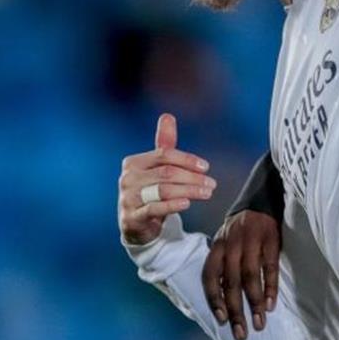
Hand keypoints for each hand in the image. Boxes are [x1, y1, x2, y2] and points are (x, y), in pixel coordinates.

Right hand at [118, 113, 215, 245]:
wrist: (137, 223)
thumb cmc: (150, 190)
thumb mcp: (157, 167)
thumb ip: (164, 143)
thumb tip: (167, 116)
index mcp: (134, 162)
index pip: (164, 154)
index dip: (187, 159)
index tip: (206, 167)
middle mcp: (128, 178)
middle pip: (166, 173)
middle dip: (192, 177)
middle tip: (211, 184)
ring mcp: (128, 198)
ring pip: (163, 190)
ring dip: (189, 191)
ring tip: (206, 193)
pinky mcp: (132, 217)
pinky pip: (154, 208)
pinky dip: (172, 205)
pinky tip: (187, 203)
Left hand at [201, 210, 281, 339]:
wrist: (262, 196)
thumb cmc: (241, 227)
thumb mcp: (226, 240)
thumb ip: (222, 264)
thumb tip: (221, 297)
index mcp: (218, 245)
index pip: (211, 275)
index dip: (215, 299)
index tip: (221, 318)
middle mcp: (232, 243)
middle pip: (231, 281)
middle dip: (235, 310)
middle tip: (240, 332)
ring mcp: (252, 241)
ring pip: (250, 276)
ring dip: (255, 302)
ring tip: (259, 322)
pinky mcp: (271, 239)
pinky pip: (270, 266)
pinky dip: (271, 287)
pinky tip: (271, 303)